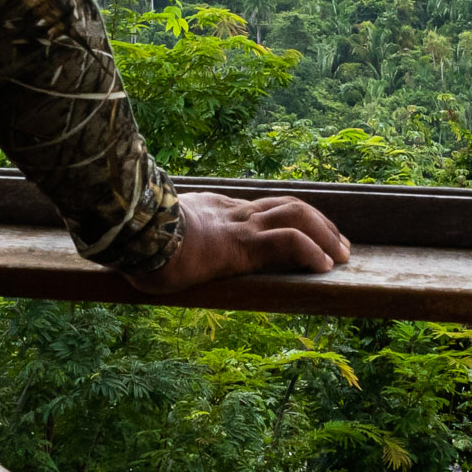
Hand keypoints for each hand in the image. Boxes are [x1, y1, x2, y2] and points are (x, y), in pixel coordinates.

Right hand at [149, 190, 352, 288]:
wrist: (129, 236)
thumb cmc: (131, 243)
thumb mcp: (151, 240)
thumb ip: (157, 245)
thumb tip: (136, 261)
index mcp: (215, 211)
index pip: (264, 207)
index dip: (292, 217)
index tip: (307, 234)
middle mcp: (233, 214)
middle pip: (289, 205)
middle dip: (320, 223)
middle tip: (341, 246)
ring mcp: (238, 227)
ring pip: (296, 217)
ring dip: (325, 235)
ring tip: (342, 256)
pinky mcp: (241, 246)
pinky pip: (287, 241)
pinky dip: (311, 251)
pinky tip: (324, 266)